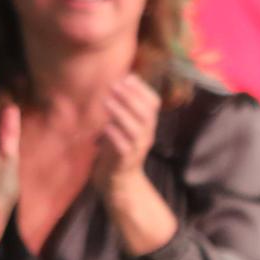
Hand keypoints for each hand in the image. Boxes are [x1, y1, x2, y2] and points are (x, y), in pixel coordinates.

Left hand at [92, 75, 160, 197]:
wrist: (119, 182)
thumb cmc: (118, 149)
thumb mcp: (124, 127)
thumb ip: (123, 110)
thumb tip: (116, 84)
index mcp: (147, 125)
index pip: (153, 103)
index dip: (142, 89)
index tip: (127, 76)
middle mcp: (146, 135)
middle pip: (146, 114)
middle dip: (131, 97)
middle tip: (114, 85)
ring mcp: (137, 149)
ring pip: (136, 129)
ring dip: (121, 113)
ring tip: (107, 101)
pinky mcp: (125, 161)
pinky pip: (123, 147)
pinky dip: (115, 135)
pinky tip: (105, 126)